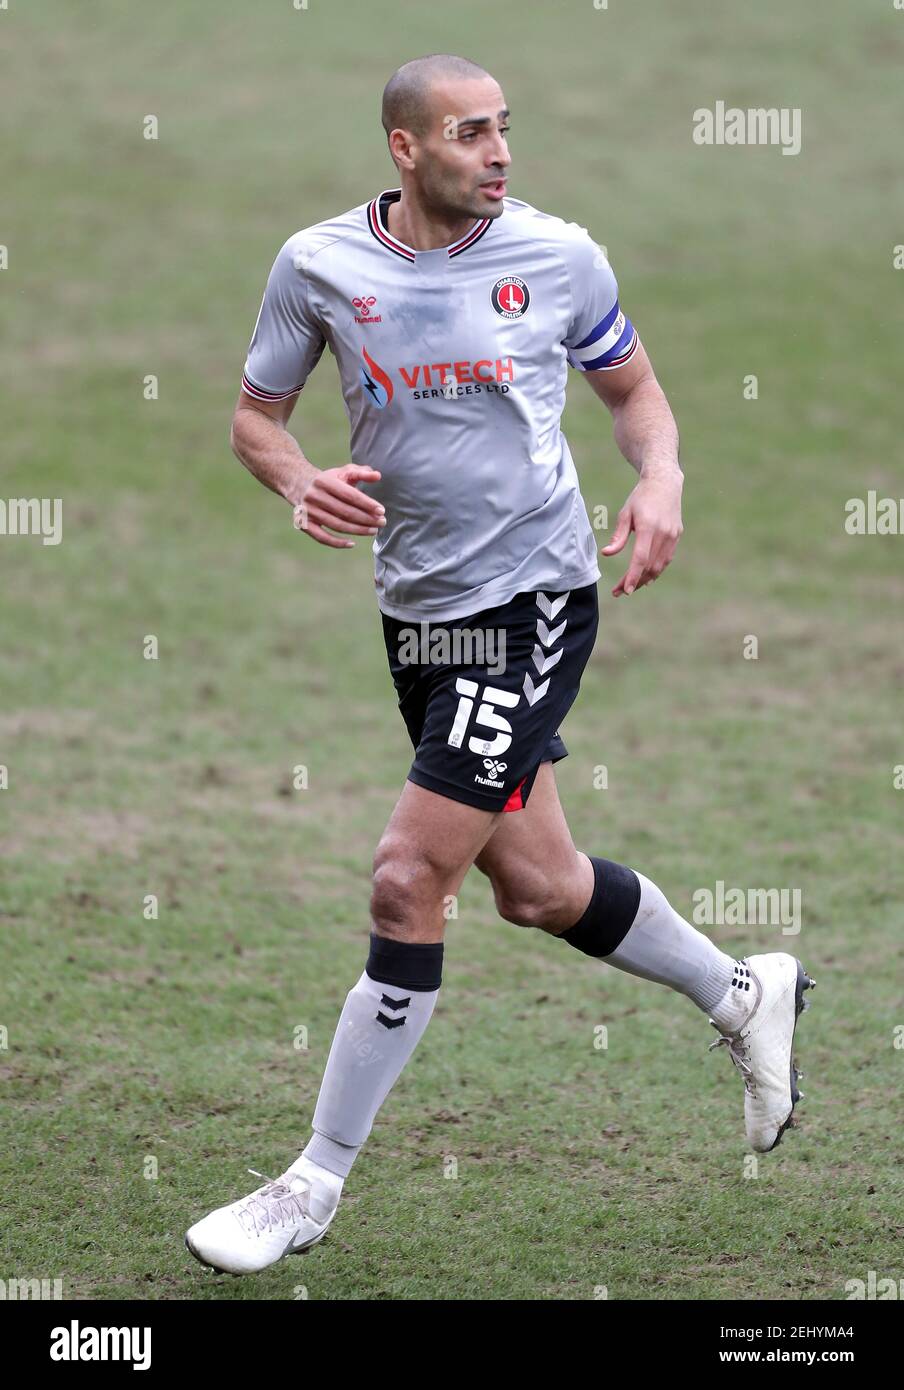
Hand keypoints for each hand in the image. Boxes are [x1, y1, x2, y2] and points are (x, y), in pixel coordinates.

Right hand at [293, 465, 384, 548]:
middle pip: (345, 512)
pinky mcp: (304, 524)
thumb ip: (361, 473)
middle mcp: (314, 496)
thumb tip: (377, 476)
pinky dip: (337, 543)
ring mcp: (308, 512)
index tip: (381, 511)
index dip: (367, 504)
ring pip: (337, 525)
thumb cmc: (328, 480)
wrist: (299, 484)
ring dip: (358, 530)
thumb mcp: (343, 472)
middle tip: (382, 523)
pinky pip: (322, 538)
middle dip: (366, 519)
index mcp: (324, 481)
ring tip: (373, 531)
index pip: (349, 495)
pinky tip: (352, 543)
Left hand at [600, 471, 682, 595]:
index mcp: (648, 526)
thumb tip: (607, 553)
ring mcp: (672, 535)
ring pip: (659, 566)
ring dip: (645, 579)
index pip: (640, 558)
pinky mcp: (677, 536)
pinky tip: (646, 577)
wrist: (665, 483)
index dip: (633, 576)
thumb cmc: (641, 498)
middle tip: (619, 591)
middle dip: (635, 581)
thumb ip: (618, 536)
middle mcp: (663, 533)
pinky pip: (666, 559)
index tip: (625, 590)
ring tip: (631, 586)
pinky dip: (656, 570)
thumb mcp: (626, 514)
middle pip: (649, 566)